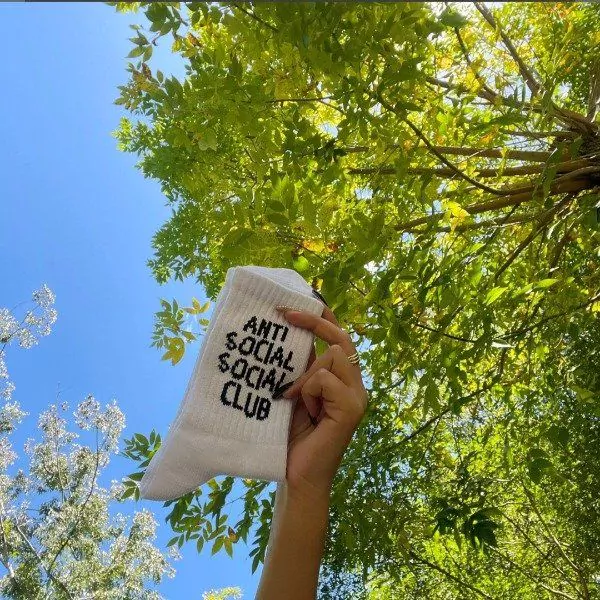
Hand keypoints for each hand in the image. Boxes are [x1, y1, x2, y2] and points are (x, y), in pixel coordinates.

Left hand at [278, 306, 367, 500]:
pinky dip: (307, 390)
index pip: (339, 338)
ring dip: (304, 375)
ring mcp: (358, 396)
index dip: (324, 316)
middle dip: (313, 321)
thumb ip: (301, 368)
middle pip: (341, 338)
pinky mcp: (353, 408)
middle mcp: (355, 385)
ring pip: (332, 355)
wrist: (296, 475)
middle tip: (284, 312)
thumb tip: (289, 334)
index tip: (302, 298)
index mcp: (343, 380)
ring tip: (290, 398)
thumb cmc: (292, 436)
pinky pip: (325, 378)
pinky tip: (301, 409)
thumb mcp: (295, 392)